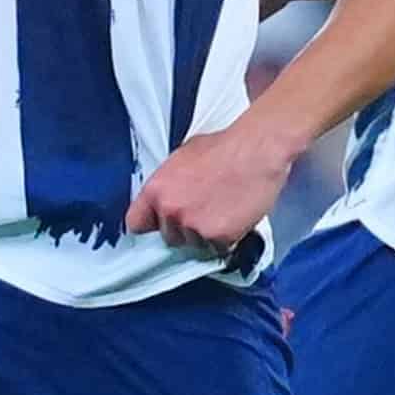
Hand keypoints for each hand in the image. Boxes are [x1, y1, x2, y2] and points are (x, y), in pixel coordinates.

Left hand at [126, 118, 296, 261]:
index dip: (152, 224)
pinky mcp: (218, 236)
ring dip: (208, 234)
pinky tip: (237, 216)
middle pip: (170, 237)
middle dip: (186, 229)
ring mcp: (193, 226)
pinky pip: (219, 247)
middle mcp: (170, 210)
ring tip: (225, 210)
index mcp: (156, 189)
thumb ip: (169, 183)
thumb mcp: (183, 157)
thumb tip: (168, 195)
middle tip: (206, 211)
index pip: (136, 223)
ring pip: (196, 244)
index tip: (162, 224)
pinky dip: (229, 237)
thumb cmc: (226, 147)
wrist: (258, 151)